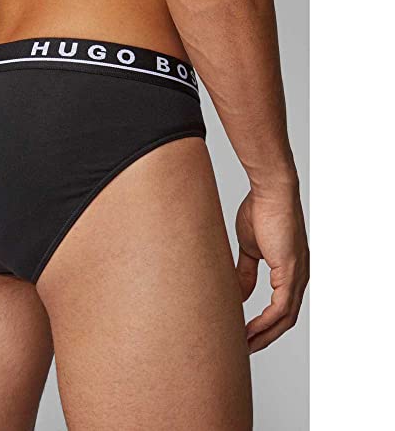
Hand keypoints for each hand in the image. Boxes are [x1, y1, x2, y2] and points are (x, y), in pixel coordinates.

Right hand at [235, 190, 308, 353]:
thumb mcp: (250, 248)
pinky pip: (281, 308)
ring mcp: (298, 275)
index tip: (244, 333)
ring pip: (285, 318)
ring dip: (264, 335)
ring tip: (243, 345)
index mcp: (289, 270)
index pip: (281, 308)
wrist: (269, 192)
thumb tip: (241, 293)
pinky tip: (249, 330)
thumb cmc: (260, 211)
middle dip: (265, 337)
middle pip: (285, 319)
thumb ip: (247, 272)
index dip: (264, 324)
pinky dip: (265, 322)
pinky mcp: (292, 271)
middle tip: (243, 348)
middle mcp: (298, 276)